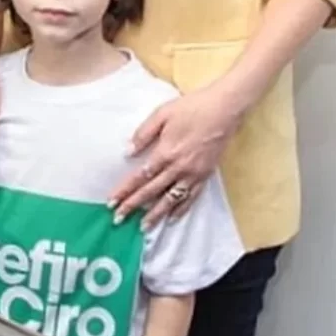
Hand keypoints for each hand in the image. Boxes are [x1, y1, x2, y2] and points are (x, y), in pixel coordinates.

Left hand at [108, 84, 241, 230]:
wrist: (223, 110)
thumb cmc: (190, 108)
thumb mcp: (161, 114)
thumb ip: (144, 134)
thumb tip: (128, 152)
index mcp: (165, 152)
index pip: (140, 177)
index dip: (125, 190)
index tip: (112, 202)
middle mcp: (179, 168)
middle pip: (152, 191)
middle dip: (134, 206)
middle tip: (118, 219)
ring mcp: (193, 174)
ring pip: (171, 200)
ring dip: (156, 214)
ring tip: (143, 227)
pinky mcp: (205, 175)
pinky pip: (191, 197)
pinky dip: (181, 210)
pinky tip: (171, 218)